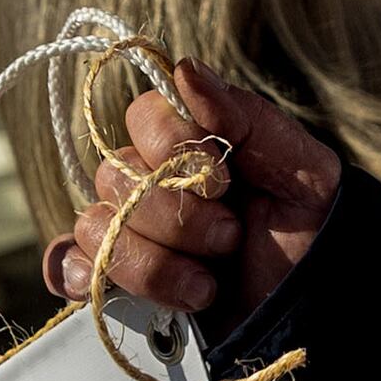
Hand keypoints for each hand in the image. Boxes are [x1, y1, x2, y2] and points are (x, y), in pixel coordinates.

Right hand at [48, 68, 339, 319]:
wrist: (311, 313)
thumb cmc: (311, 236)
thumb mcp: (302, 171)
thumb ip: (247, 116)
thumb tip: (185, 67)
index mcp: (195, 147)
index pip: (144, 116)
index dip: (174, 147)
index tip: (226, 180)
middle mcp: (153, 183)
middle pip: (115, 177)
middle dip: (178, 217)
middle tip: (229, 239)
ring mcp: (130, 233)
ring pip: (95, 228)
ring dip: (155, 265)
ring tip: (206, 287)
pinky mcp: (116, 283)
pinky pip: (69, 267)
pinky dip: (82, 277)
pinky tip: (123, 293)